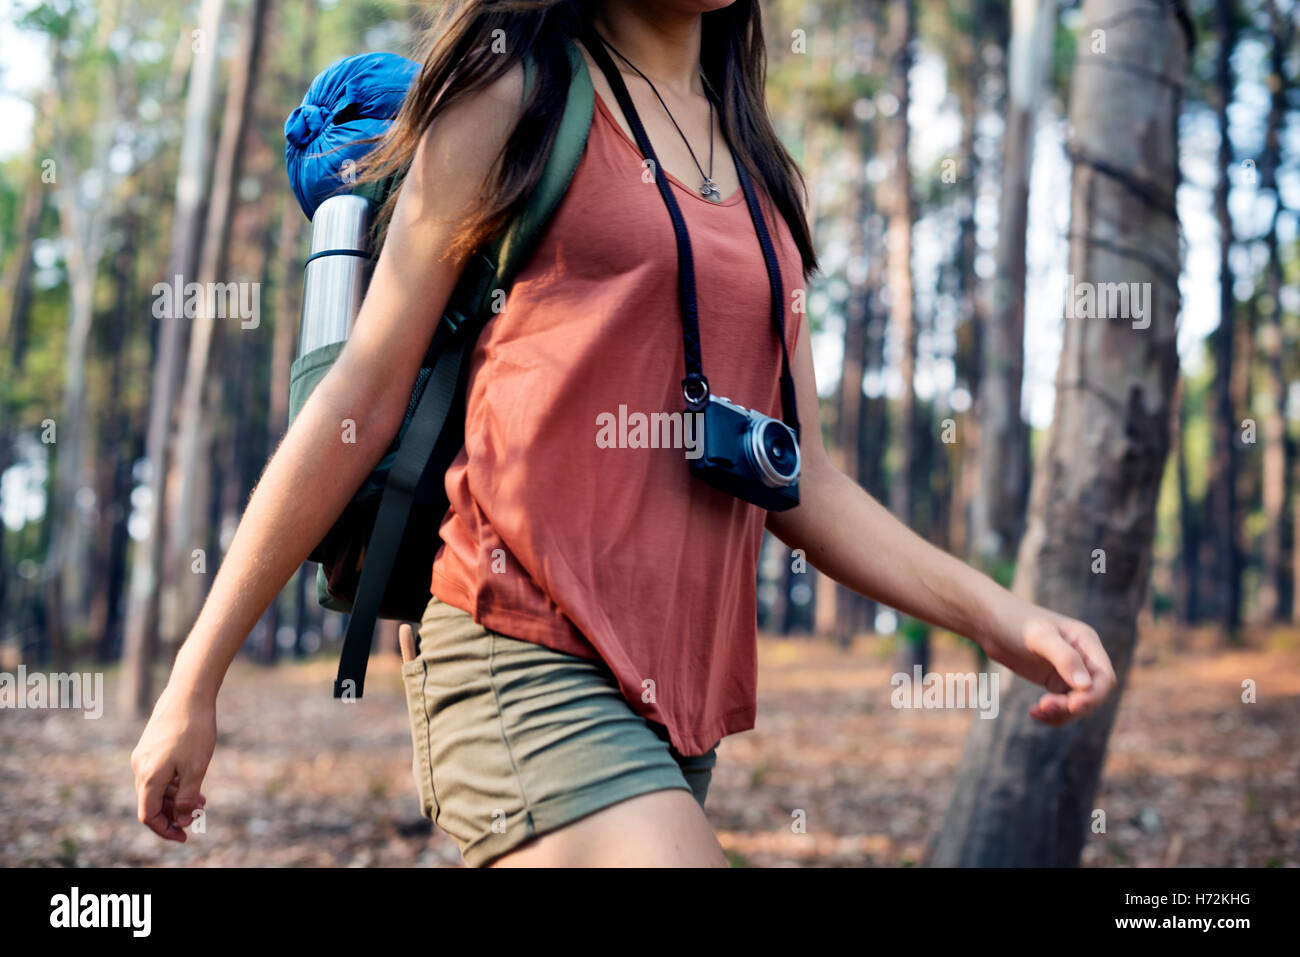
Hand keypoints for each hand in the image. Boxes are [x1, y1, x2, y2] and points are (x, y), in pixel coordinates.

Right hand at [130, 682, 215, 841]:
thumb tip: (180, 821)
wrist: (188, 693)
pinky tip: (193, 779)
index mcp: (148, 777)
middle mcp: (140, 768)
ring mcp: (144, 755)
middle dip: (174, 814)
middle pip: (151, 803)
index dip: (165, 829)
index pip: (149, 816)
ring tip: (202, 800)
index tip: (184, 835)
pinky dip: (174, 781)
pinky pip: (159, 772)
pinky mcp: (151, 745)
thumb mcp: (195, 769)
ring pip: (157, 787)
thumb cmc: (193, 730)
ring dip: (176, 797)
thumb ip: (186, 797)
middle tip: (198, 816)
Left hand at [980, 598, 1117, 725]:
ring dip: (1062, 713)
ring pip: (1078, 704)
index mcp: (1086, 642)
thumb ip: (1064, 658)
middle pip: (1093, 695)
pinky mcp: (1053, 680)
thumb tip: (1086, 686)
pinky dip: (1052, 713)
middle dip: (1073, 706)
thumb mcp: (1039, 637)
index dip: (1094, 696)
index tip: (1072, 706)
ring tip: (1037, 711)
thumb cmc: (1015, 622)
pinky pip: (1062, 705)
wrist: (989, 622)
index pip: (1104, 678)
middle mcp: (1082, 658)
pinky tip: (1034, 712)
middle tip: (1045, 705)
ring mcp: (1069, 671)